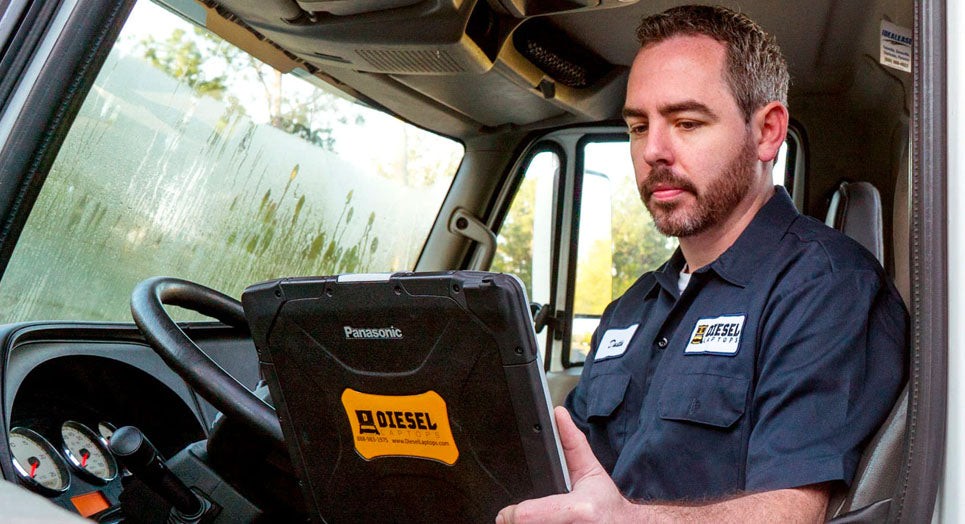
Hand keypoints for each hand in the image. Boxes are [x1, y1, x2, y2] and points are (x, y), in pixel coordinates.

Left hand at [495, 407, 630, 523]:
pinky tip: (544, 523)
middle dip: (518, 521)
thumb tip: (559, 415)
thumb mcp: (591, 471)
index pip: (526, 515)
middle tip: (519, 517)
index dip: (512, 514)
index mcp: (577, 509)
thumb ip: (572, 444)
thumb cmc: (607, 504)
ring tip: (539, 519)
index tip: (506, 513)